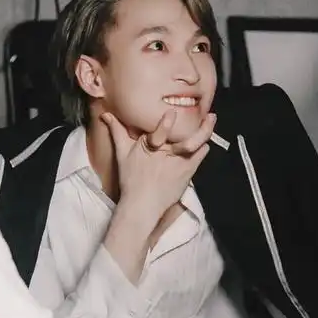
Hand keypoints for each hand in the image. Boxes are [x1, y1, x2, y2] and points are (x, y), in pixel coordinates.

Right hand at [101, 109, 214, 223]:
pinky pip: (200, 155)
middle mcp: (166, 154)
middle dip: (199, 126)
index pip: (158, 134)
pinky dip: (203, 146)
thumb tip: (106, 115)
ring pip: (197, 144)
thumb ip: (118, 132)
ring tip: (211, 120)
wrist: (142, 204)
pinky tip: (205, 140)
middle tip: (209, 114)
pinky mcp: (187, 171)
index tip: (171, 113)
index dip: (165, 124)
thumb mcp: (122, 154)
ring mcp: (179, 163)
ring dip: (206, 131)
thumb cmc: (131, 179)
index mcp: (150, 147)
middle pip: (185, 138)